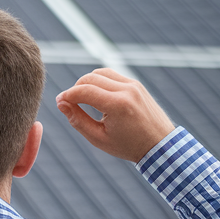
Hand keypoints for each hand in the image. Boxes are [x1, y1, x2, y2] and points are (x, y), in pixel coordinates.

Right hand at [55, 69, 174, 161]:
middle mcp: (127, 90)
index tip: (59, 103)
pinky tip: (97, 97)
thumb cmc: (128, 145)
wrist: (160, 145)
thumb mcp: (98, 138)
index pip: (83, 91)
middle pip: (90, 78)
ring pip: (100, 73)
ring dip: (87, 83)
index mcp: (118, 105)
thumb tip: (61, 104)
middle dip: (75, 88)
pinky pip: (111, 75)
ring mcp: (133, 84)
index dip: (67, 96)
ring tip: (84, 100)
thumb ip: (77, 120)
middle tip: (70, 103)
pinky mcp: (136, 84)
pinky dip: (100, 82)